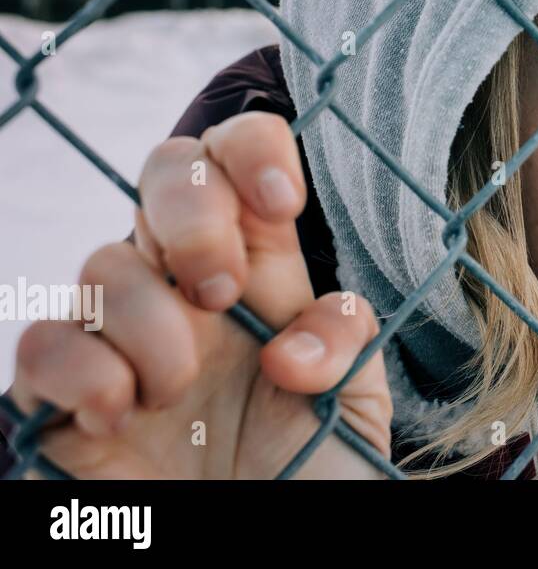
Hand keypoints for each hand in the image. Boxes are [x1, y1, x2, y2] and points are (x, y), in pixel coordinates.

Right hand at [6, 112, 392, 477]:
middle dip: (193, 216)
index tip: (283, 203)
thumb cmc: (311, 477)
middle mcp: (189, 288)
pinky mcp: (62, 396)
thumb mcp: (354, 398)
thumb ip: (342, 336)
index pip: (239, 159)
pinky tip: (122, 420)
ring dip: (151, 326)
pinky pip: (43, 341)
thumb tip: (283, 345)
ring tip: (177, 392)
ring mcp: (123, 337)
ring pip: (104, 260)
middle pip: (166, 171)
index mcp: (264, 272)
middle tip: (224, 294)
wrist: (261, 554)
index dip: (253, 150)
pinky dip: (84, 373)